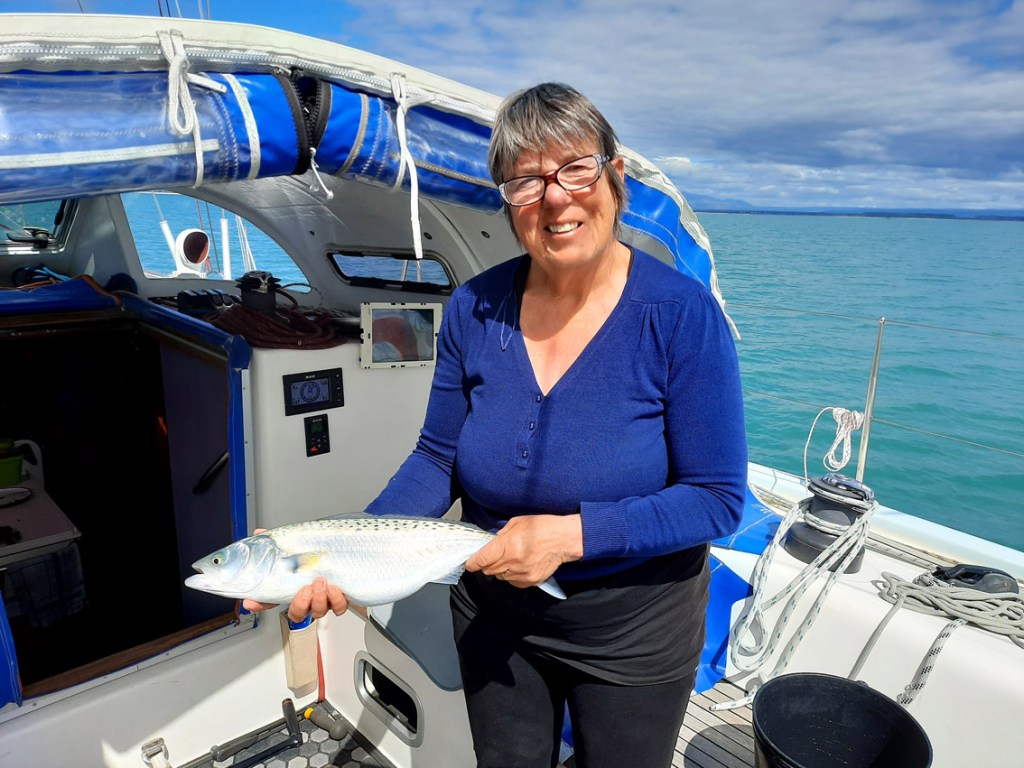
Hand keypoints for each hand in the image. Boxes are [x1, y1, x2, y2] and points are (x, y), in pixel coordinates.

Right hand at [239, 529, 349, 620]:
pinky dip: (337, 600)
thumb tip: (259, 532)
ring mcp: (325, 598)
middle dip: (300, 604)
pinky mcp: (342, 598)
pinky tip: (335, 588)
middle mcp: (309, 596)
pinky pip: (339, 607)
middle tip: (304, 589)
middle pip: (297, 612)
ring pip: (318, 611)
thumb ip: (278, 541)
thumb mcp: (297, 542)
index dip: (259, 603)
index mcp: (293, 585)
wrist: (350, 548)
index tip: (252, 602)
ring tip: (321, 583)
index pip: (271, 599)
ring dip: (319, 600)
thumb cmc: (321, 548)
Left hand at [465, 514, 582, 588]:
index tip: (470, 563)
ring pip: (500, 577)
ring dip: (501, 569)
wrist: (564, 539)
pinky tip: (520, 565)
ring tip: (512, 558)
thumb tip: (492, 543)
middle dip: (488, 564)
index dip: (473, 563)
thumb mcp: (518, 522)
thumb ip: (502, 534)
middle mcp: (514, 561)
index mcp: (508, 545)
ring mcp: (523, 573)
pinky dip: (512, 575)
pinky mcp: (531, 581)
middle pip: (489, 570)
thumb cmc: (543, 527)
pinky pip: (513, 582)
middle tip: (495, 555)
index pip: (482, 559)